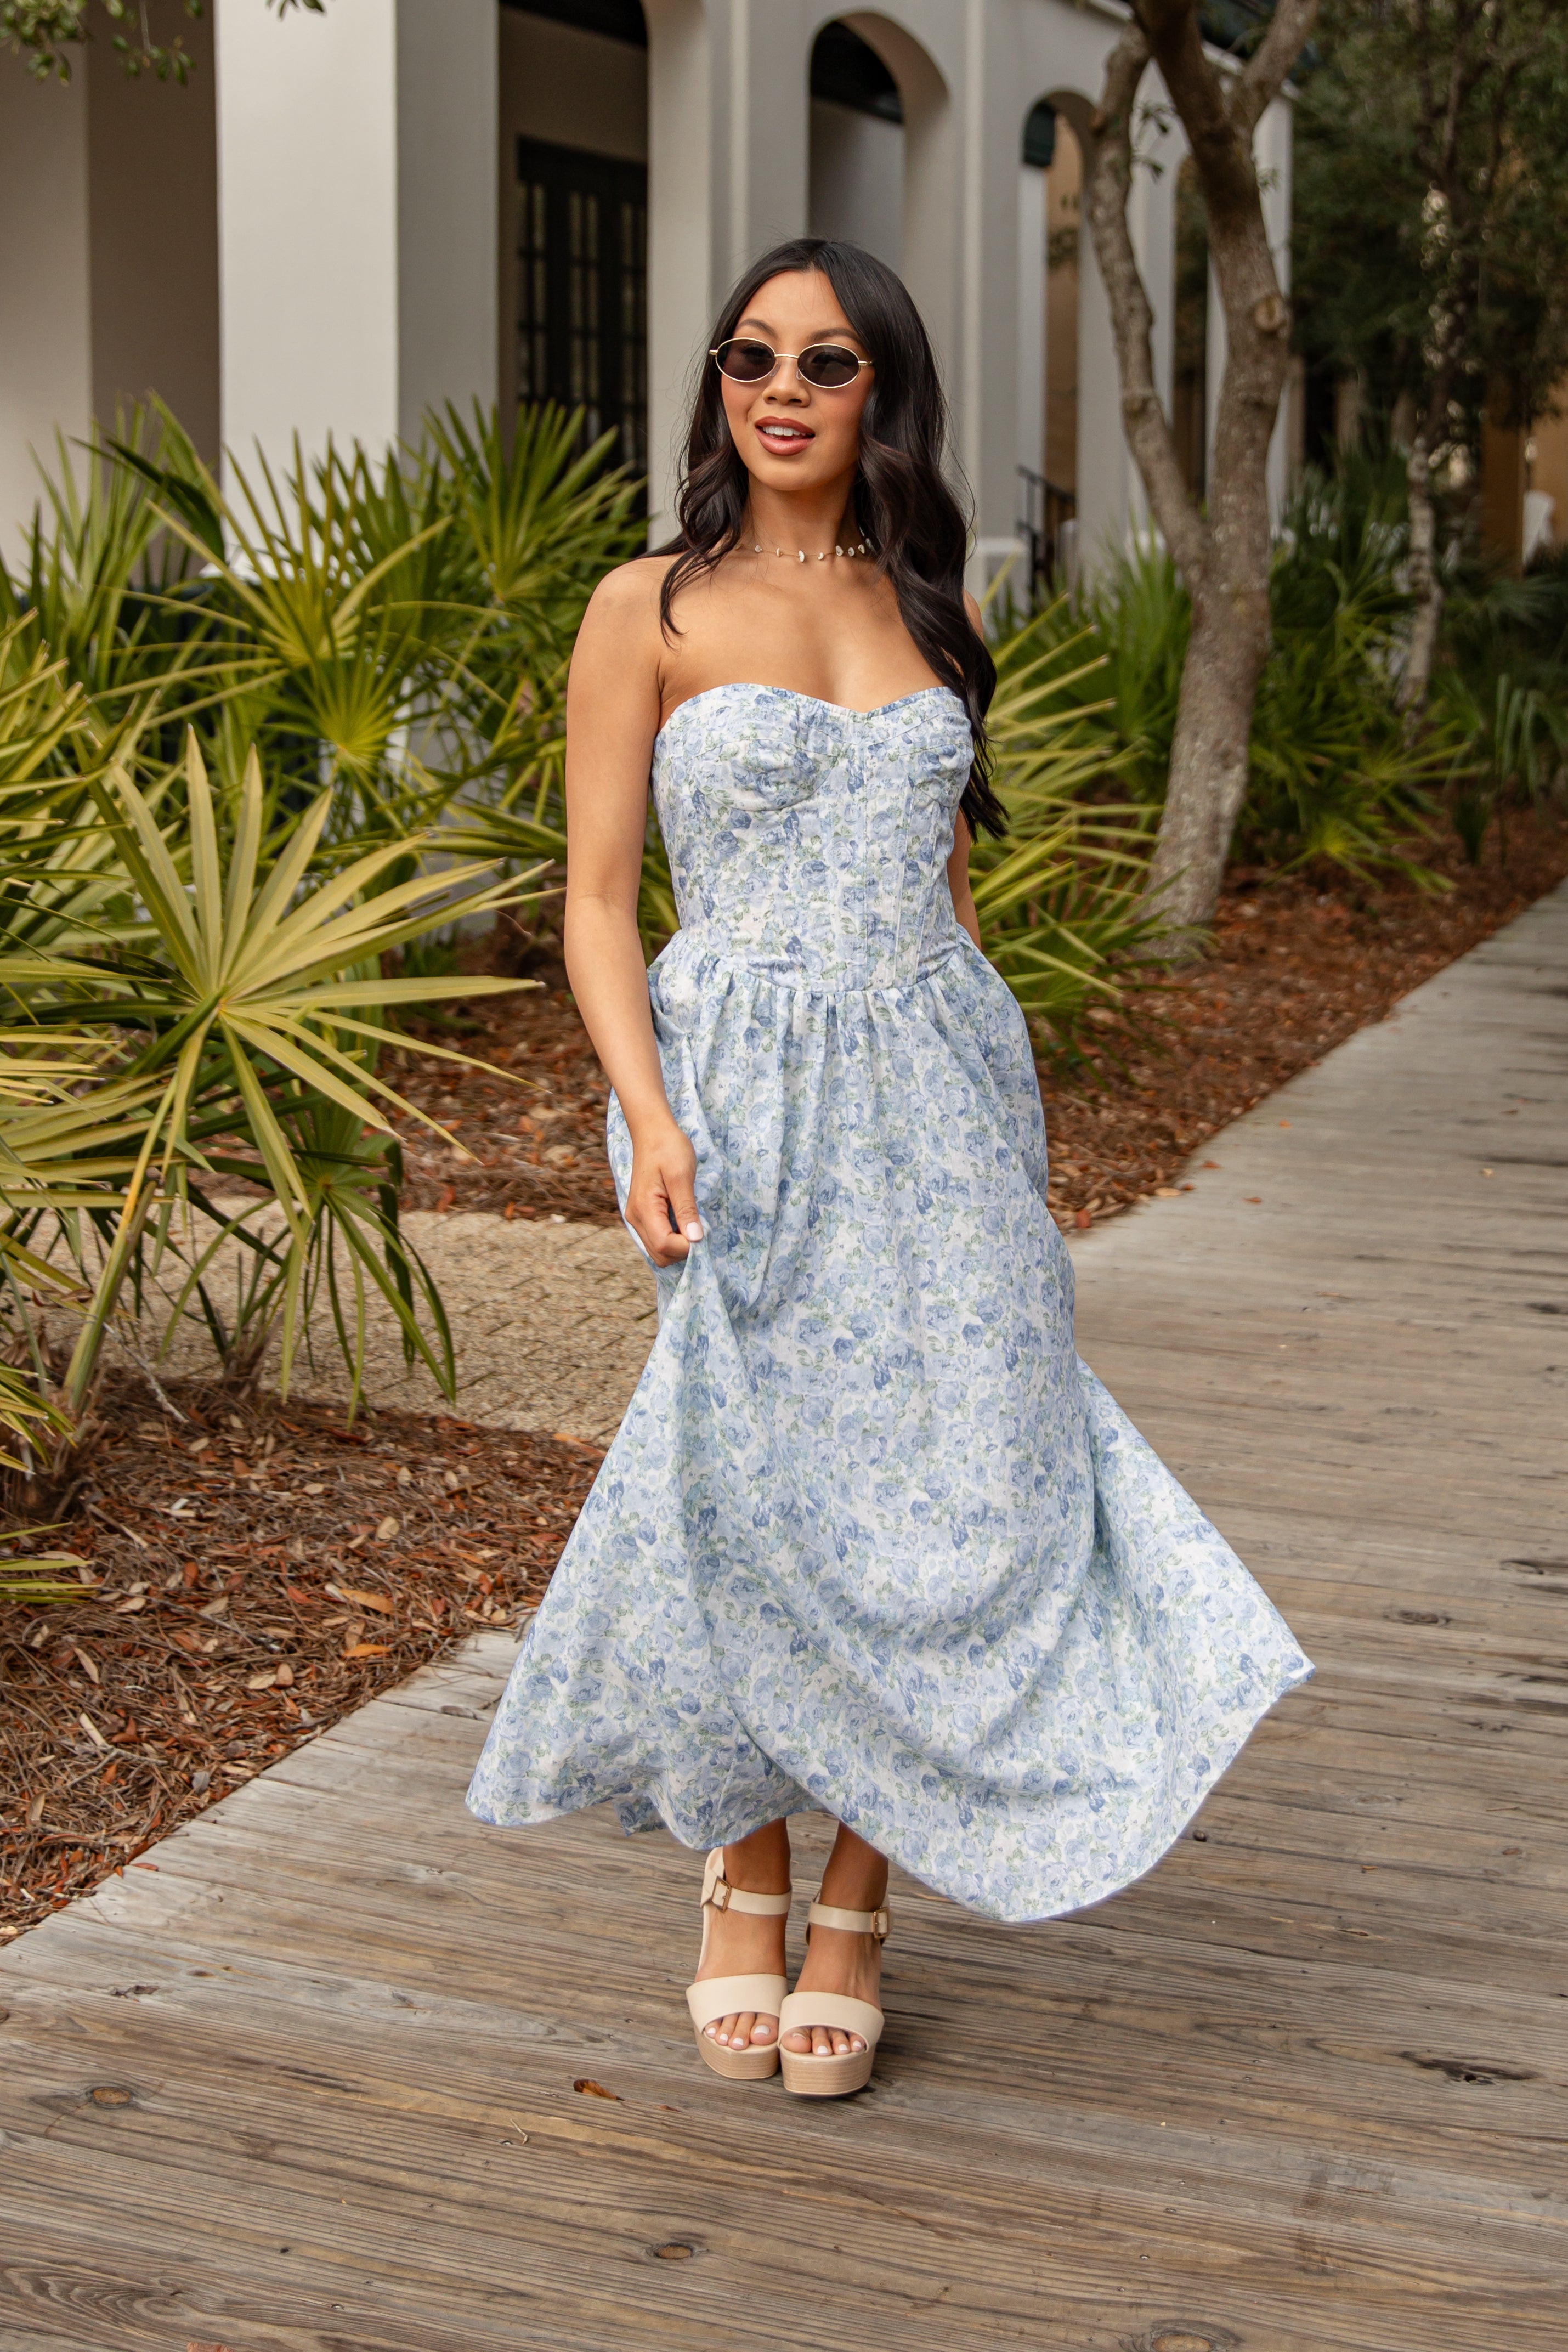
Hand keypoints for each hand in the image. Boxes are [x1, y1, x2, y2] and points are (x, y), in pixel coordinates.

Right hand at [627, 1117, 705, 1266]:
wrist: (652, 1132)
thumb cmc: (669, 1148)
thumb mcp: (681, 1176)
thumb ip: (687, 1209)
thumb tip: (695, 1239)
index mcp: (644, 1209)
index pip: (665, 1246)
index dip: (687, 1246)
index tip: (703, 1230)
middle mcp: (635, 1219)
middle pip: (660, 1255)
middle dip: (683, 1249)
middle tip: (699, 1227)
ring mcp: (637, 1219)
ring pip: (658, 1251)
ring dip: (678, 1245)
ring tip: (692, 1222)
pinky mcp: (642, 1216)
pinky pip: (657, 1239)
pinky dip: (673, 1238)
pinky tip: (684, 1221)